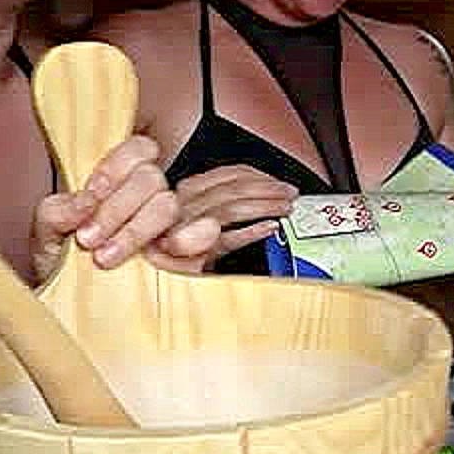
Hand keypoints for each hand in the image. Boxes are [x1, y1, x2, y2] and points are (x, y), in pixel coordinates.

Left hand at [32, 135, 221, 277]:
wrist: (67, 306)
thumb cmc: (62, 263)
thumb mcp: (46, 233)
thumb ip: (57, 211)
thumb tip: (84, 202)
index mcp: (120, 181)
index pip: (138, 149)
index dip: (116, 168)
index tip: (90, 198)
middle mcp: (149, 198)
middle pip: (152, 178)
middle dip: (116, 209)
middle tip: (88, 240)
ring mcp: (172, 225)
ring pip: (170, 205)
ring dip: (137, 230)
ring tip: (107, 257)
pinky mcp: (189, 255)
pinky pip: (206, 233)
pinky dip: (188, 239)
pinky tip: (159, 256)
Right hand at [173, 163, 298, 260]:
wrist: (163, 278)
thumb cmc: (188, 248)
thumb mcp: (205, 216)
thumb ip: (226, 199)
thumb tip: (266, 189)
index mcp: (187, 190)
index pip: (229, 174)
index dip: (260, 177)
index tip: (280, 184)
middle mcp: (182, 205)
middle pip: (233, 190)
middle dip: (268, 190)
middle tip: (290, 196)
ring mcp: (184, 229)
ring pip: (231, 210)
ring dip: (265, 207)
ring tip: (285, 210)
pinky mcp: (191, 254)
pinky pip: (226, 239)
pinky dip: (251, 232)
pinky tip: (270, 228)